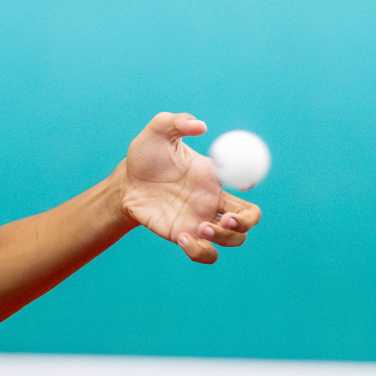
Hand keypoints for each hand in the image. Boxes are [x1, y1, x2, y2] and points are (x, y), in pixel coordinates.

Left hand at [116, 112, 260, 263]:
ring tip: (199, 228)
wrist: (124, 183)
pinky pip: (206, 254)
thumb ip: (177, 121)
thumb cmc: (144, 156)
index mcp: (213, 175)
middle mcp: (212, 200)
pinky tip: (182, 238)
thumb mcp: (157, 132)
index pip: (245, 179)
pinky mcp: (185, 236)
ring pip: (234, 239)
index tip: (242, 182)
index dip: (250, 180)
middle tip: (226, 219)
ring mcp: (201, 220)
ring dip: (225, 238)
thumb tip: (200, 125)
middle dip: (246, 221)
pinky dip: (200, 251)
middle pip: (250, 216)